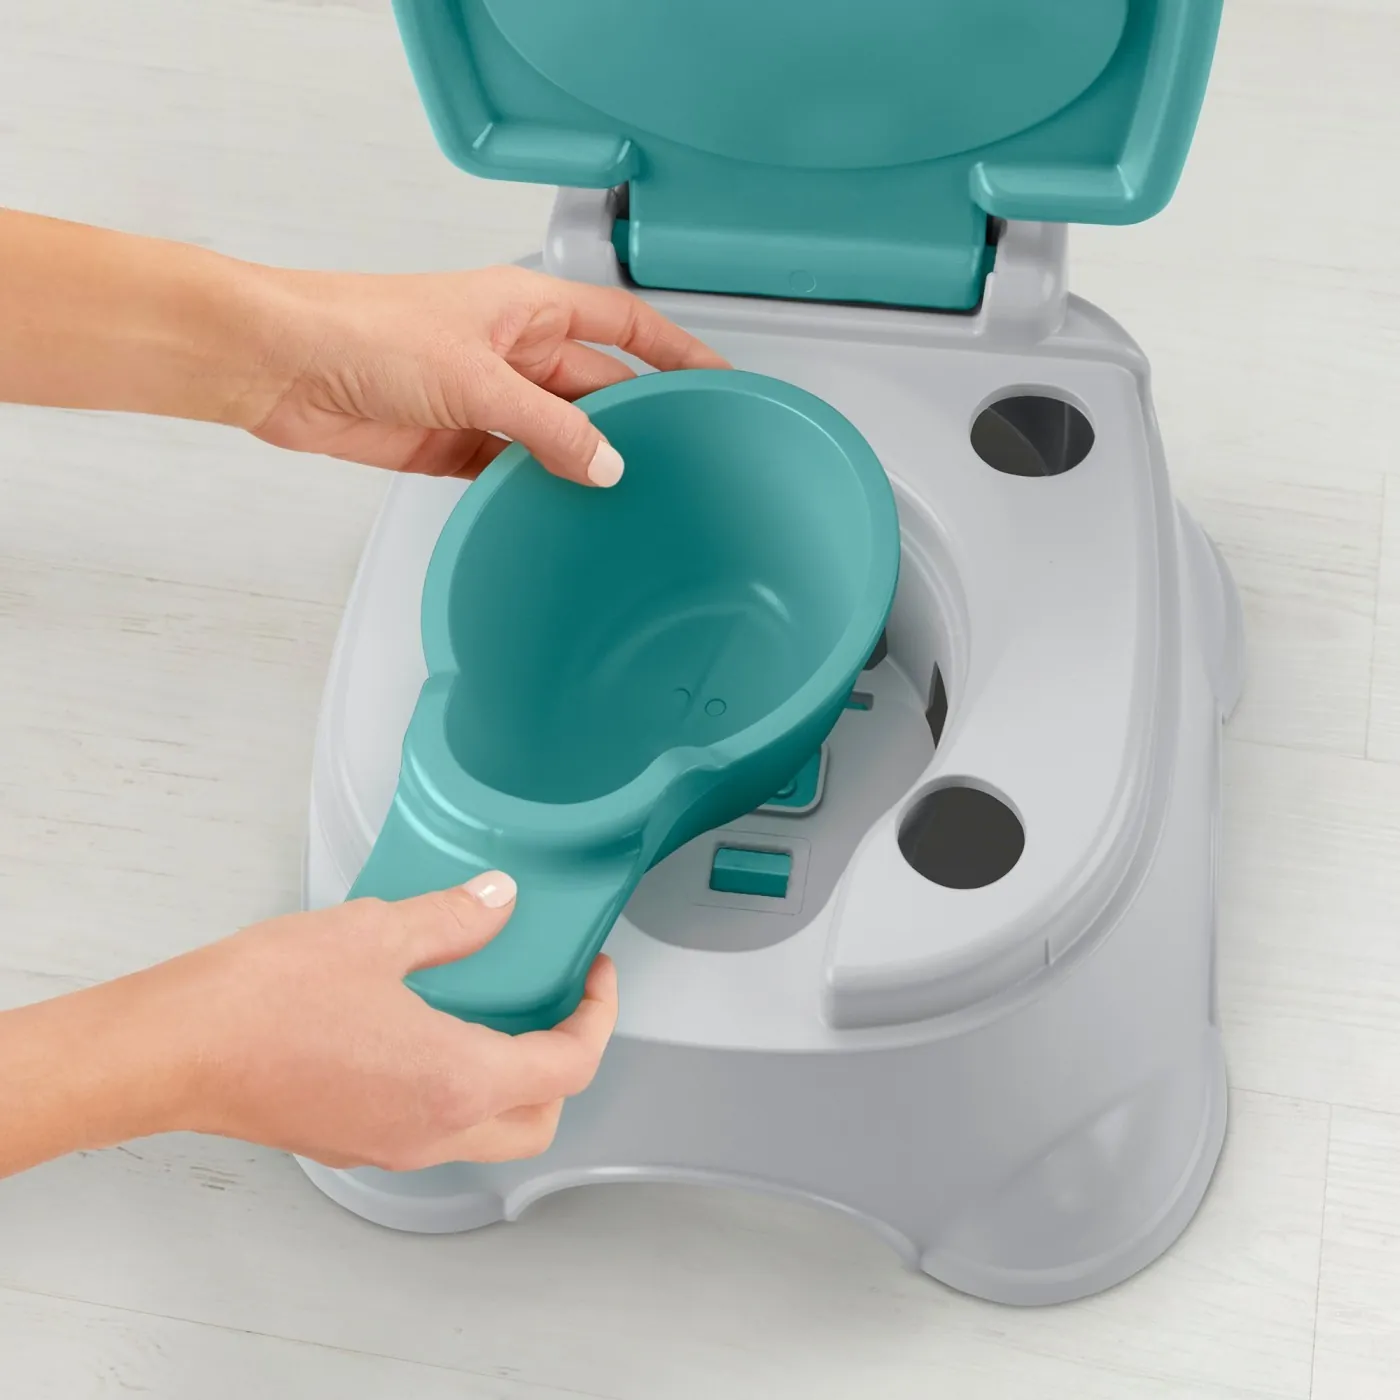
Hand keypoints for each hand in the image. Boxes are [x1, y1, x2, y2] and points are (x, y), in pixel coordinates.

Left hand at [0, 212, 725, 482]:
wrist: (279, 366)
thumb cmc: (362, 330)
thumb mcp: (478, 378)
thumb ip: (551, 427)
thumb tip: (608, 466)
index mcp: (528, 309)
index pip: (626, 327)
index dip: (678, 353)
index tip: (723, 383)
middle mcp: (513, 351)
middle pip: (598, 388)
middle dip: (640, 422)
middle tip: (688, 462)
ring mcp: (486, 400)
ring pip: (559, 436)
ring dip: (588, 464)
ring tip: (637, 502)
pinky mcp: (455, 443)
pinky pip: (516, 470)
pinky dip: (540, 491)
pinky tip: (567, 516)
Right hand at [0, 872, 617, 1175]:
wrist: (173, 1049)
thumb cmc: (264, 998)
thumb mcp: (376, 934)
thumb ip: (453, 920)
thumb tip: (498, 901)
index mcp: (456, 1082)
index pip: (569, 1067)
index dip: (597, 1016)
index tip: (594, 975)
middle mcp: (432, 1131)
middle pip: (540, 1119)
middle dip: (566, 1064)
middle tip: (558, 1002)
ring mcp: (390, 1147)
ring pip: (488, 1133)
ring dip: (513, 1082)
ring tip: (499, 1010)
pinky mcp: (352, 1143)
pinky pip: (434, 1129)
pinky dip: (459, 1090)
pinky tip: (432, 1030)